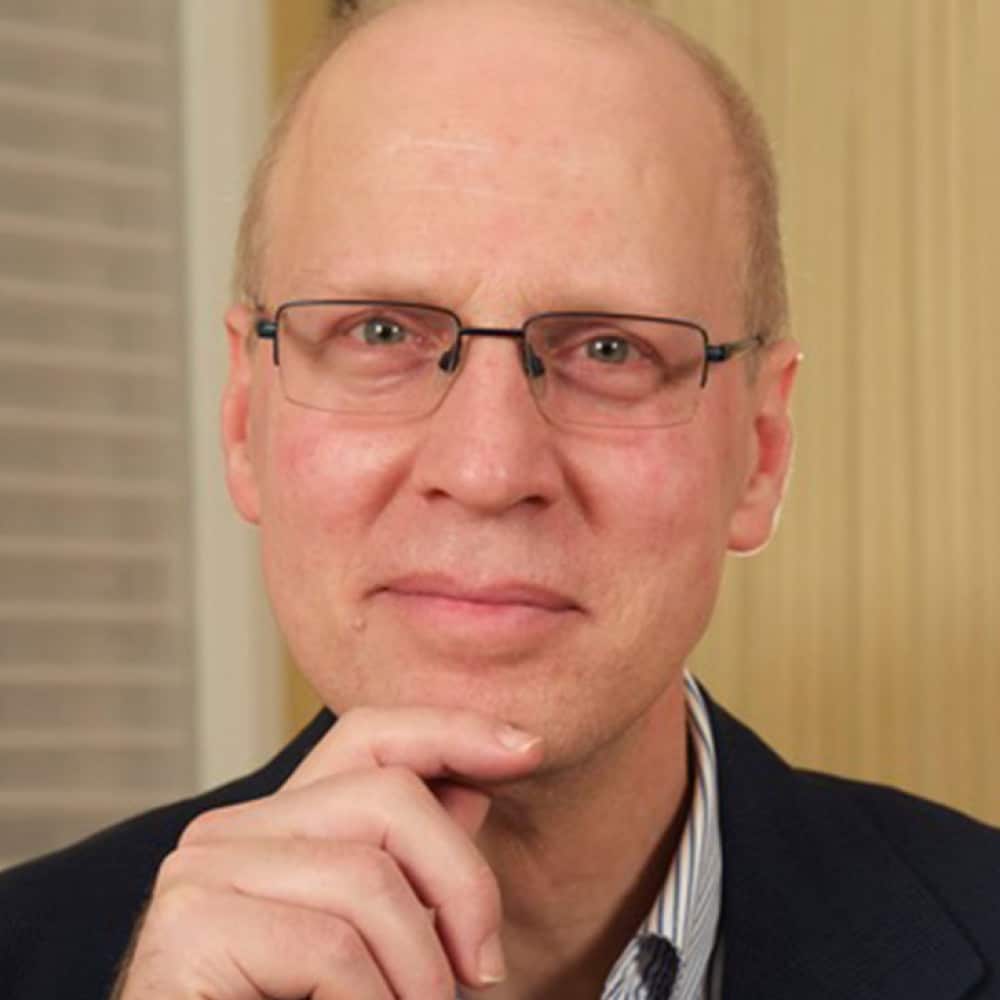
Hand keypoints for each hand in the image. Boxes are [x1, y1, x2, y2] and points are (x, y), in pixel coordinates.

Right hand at [113, 707, 543, 998]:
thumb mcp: (384, 941)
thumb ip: (415, 864)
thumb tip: (470, 788)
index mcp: (277, 824)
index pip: (368, 735)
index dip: (451, 730)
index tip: (526, 749)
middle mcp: (228, 831)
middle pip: (387, 798)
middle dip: (462, 885)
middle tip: (483, 972)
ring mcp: (201, 873)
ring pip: (369, 880)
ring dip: (421, 973)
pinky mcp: (190, 931)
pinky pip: (330, 947)